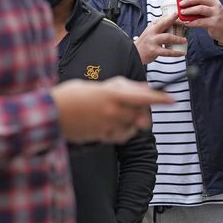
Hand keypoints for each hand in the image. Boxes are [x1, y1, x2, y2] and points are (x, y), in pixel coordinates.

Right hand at [52, 77, 172, 143]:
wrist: (50, 114)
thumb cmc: (72, 94)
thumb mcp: (98, 86)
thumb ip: (121, 87)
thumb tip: (142, 87)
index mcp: (111, 94)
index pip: (143, 97)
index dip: (160, 98)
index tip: (172, 99)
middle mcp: (112, 111)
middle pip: (141, 113)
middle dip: (144, 108)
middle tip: (139, 102)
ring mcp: (107, 126)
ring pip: (133, 126)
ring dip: (135, 120)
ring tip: (124, 112)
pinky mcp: (101, 137)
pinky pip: (121, 136)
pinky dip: (124, 131)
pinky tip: (117, 124)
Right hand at [134, 11, 186, 63]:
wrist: (135, 54)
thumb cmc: (145, 42)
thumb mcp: (150, 31)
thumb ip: (160, 27)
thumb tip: (175, 24)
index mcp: (152, 26)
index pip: (162, 18)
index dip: (172, 16)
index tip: (179, 15)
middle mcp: (152, 31)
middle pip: (163, 23)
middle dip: (173, 20)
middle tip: (183, 20)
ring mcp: (153, 41)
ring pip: (167, 37)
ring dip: (177, 38)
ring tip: (184, 40)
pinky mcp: (154, 50)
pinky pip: (167, 51)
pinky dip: (175, 53)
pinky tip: (181, 53)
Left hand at [179, 0, 222, 43]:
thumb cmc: (215, 18)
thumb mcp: (209, 10)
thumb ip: (198, 6)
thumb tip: (182, 6)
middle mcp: (216, 4)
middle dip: (189, 0)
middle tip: (181, 3)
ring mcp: (216, 13)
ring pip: (200, 8)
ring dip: (189, 10)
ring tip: (182, 12)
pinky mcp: (214, 23)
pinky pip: (201, 21)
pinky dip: (192, 22)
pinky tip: (187, 23)